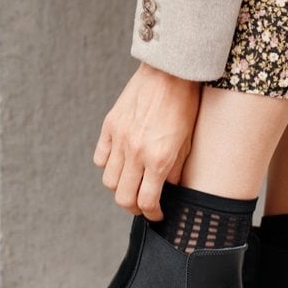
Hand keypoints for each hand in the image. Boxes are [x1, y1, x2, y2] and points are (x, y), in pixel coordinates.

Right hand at [93, 62, 200, 219]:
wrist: (169, 73)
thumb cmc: (185, 106)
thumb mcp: (188, 143)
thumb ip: (175, 170)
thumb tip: (169, 190)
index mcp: (159, 158)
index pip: (147, 201)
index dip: (152, 214)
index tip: (157, 215)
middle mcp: (136, 152)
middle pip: (123, 197)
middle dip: (134, 207)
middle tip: (143, 205)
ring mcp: (119, 139)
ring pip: (108, 181)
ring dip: (120, 188)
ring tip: (132, 184)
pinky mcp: (109, 126)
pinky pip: (100, 158)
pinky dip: (108, 166)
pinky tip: (121, 164)